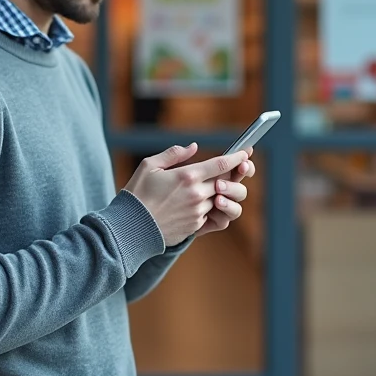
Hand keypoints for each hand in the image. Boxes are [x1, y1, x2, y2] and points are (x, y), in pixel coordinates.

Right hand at [124, 144, 251, 246]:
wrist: (130, 228)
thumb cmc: (137, 194)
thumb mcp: (149, 165)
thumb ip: (174, 154)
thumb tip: (194, 147)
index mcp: (187, 176)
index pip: (222, 164)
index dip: (236, 157)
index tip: (245, 152)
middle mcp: (197, 195)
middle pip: (226, 181)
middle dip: (233, 174)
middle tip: (235, 168)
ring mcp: (198, 212)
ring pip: (220, 198)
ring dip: (218, 191)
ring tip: (207, 187)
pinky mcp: (196, 226)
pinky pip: (211, 213)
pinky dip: (208, 206)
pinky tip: (194, 203)